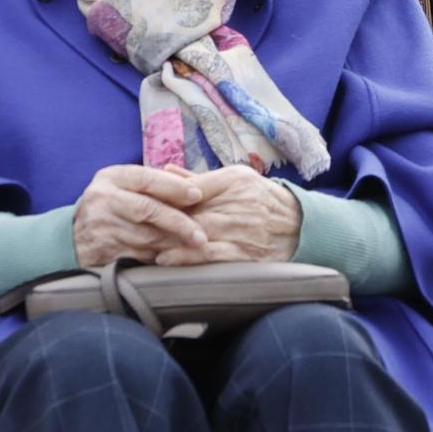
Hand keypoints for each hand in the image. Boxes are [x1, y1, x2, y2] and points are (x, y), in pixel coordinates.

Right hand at [72, 164, 205, 266]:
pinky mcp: (103, 251)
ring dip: (173, 243)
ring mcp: (102, 227)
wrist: (73, 237)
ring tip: (194, 247)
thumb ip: (154, 182)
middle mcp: (104, 200)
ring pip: (145, 237)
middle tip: (200, 234)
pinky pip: (138, 256)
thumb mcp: (124, 184)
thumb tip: (194, 186)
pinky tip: (174, 257)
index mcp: (112, 177)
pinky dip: (159, 256)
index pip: (146, 179)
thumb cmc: (112, 205)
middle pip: (147, 210)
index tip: (196, 195)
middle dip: (178, 222)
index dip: (174, 187)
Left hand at [150, 165, 302, 266]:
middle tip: (134, 226)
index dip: (166, 196)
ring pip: (197, 235)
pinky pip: (211, 257)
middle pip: (192, 212)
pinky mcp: (245, 254)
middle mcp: (238, 204)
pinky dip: (187, 259)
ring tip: (143, 244)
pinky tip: (166, 260)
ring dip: (168, 241)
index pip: (193, 187)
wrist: (298, 224)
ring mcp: (242, 230)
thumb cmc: (260, 197)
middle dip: (162, 221)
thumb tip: (164, 171)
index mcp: (234, 181)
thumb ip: (199, 178)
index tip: (142, 201)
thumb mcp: (235, 178)